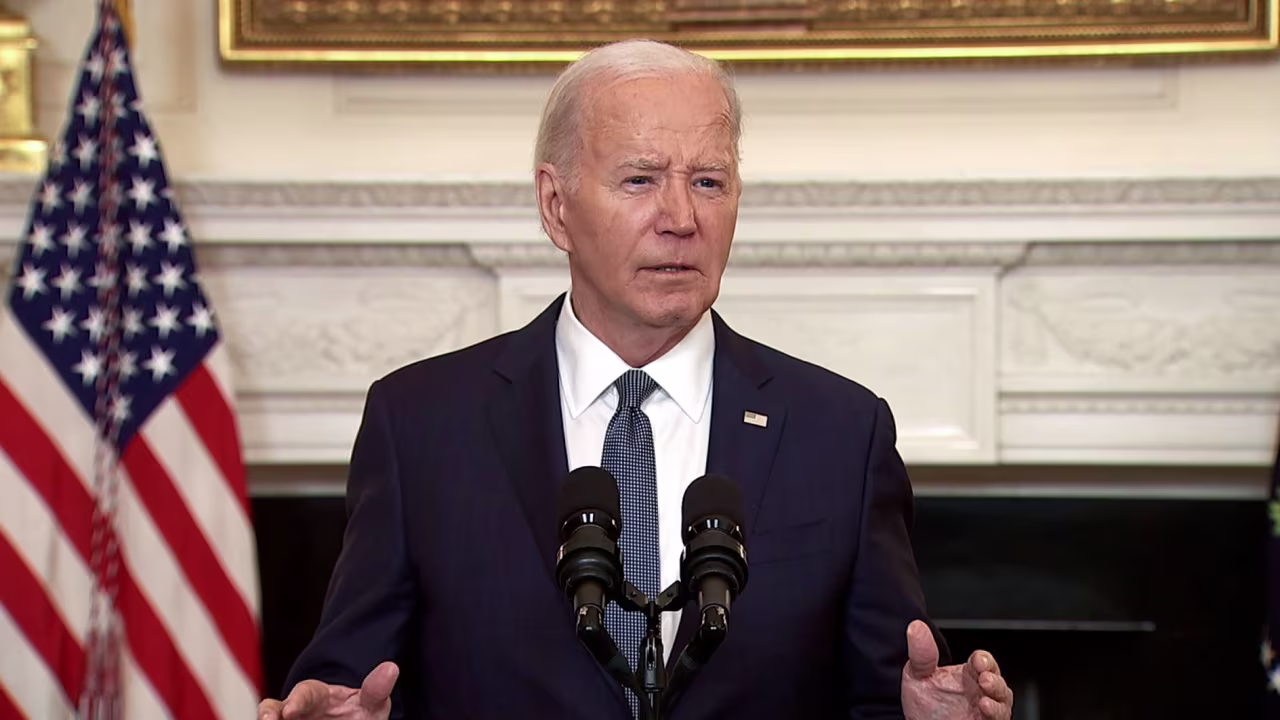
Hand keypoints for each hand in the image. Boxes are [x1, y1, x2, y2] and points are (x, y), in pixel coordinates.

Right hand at [258, 662, 399, 719]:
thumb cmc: (358, 713)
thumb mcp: (370, 703)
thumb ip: (376, 689)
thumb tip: (391, 667)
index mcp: (316, 695)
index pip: (303, 693)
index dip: (296, 701)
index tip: (290, 712)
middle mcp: (295, 711)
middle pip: (273, 710)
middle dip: (269, 715)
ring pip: (271, 718)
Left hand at [901, 620, 1011, 719]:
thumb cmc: (924, 705)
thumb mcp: (917, 675)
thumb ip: (921, 654)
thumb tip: (916, 626)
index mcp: (968, 675)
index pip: (983, 661)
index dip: (983, 660)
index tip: (978, 661)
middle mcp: (980, 692)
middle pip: (998, 682)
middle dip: (995, 680)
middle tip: (984, 678)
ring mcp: (984, 712)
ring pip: (1003, 702)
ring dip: (997, 699)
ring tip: (984, 700)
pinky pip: (998, 719)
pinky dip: (995, 714)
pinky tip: (985, 709)